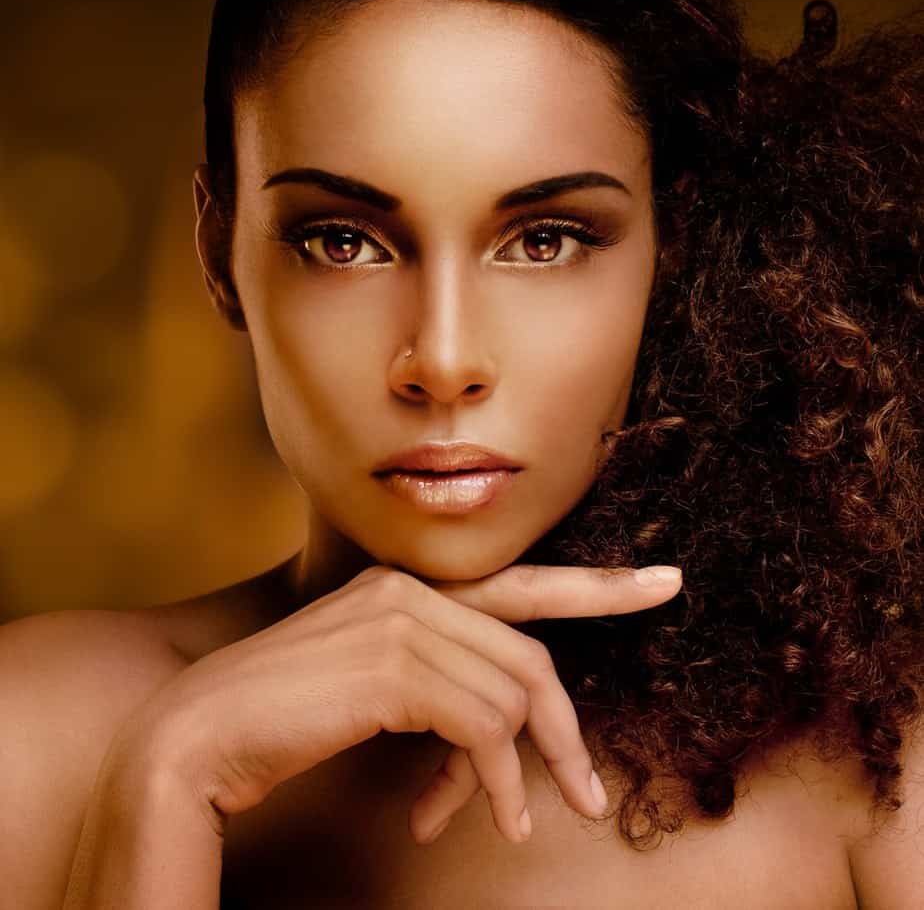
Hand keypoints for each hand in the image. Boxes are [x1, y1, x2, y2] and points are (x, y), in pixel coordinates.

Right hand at [122, 562, 680, 846]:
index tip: (663, 583)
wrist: (197, 737)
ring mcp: (401, 621)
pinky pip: (481, 725)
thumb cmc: (287, 716)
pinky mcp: (392, 666)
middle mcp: (410, 590)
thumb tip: (506, 730)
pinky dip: (487, 780)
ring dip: (513, 772)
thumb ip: (441, 685)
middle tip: (587, 794)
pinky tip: (459, 817)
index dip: (600, 588)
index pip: (523, 584)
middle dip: (563, 733)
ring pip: (511, 697)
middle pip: (530, 658)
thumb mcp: (376, 692)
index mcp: (408, 586)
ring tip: (505, 820)